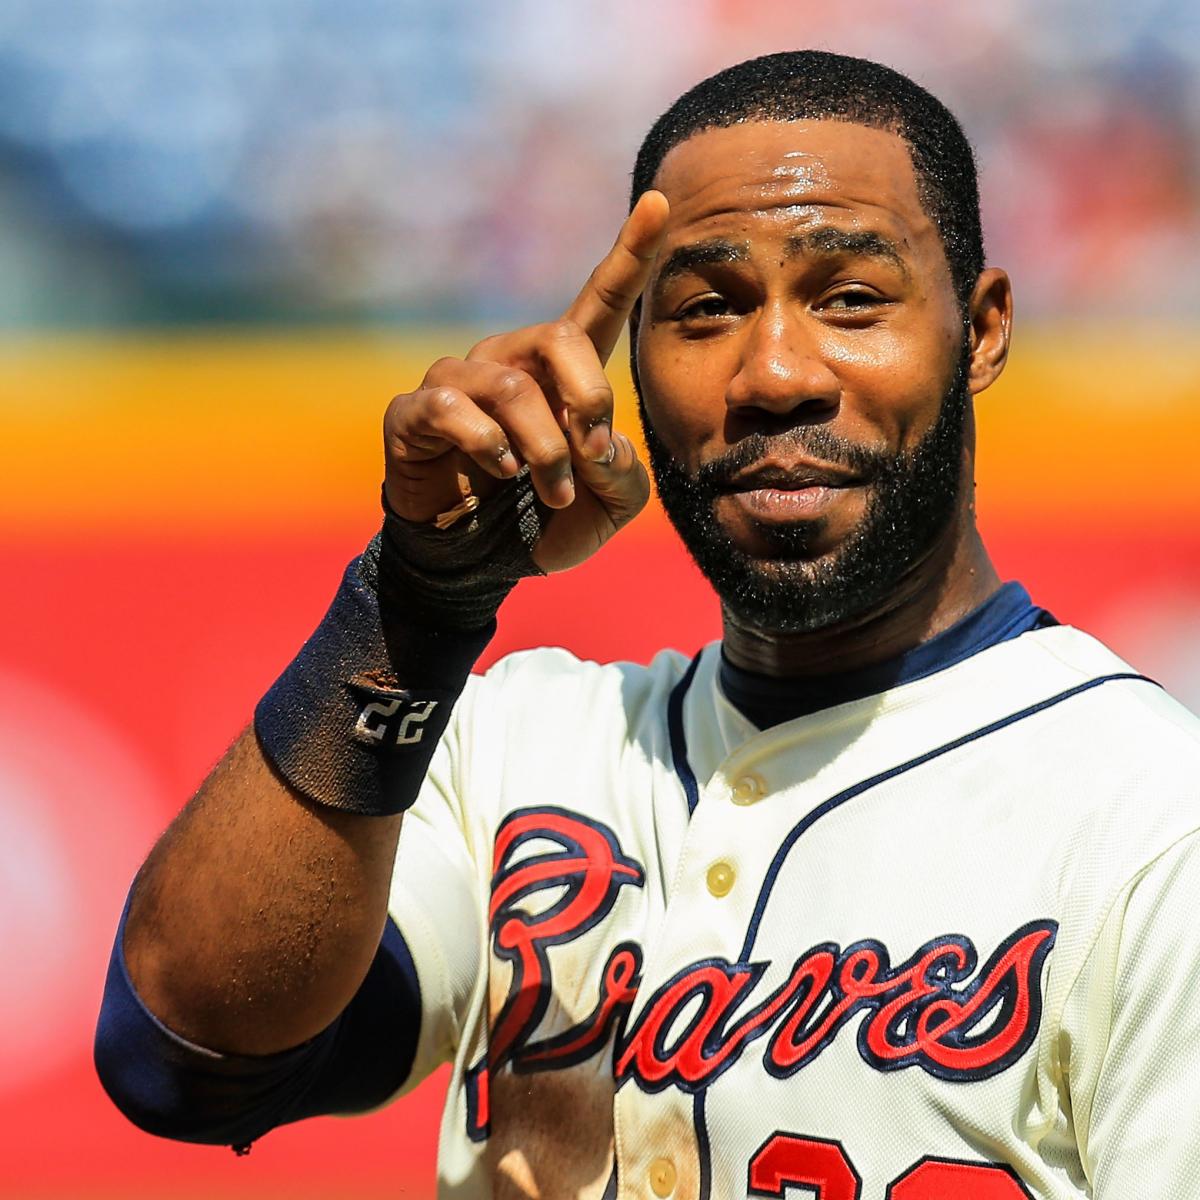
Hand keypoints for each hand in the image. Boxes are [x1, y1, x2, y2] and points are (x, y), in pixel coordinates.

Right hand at [382, 190, 669, 571]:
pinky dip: (487, 447)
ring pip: (512, 387)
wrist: (475, 565)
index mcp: (562, 374)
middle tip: (592, 454)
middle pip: (558, 337)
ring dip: (544, 450)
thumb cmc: (542, 522)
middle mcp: (509, 362)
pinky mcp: (414, 412)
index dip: (628, 254)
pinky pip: (453, 410)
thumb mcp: (608, 506)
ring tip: (549, 493)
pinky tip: (498, 472)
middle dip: (589, 398)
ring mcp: (457, 382)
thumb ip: (624, 471)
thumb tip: (599, 441)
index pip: (598, 302)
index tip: (658, 201)